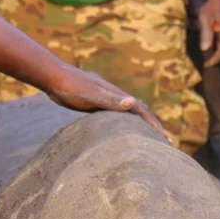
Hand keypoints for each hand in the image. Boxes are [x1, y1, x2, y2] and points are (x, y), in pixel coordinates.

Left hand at [44, 64, 169, 141]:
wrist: (53, 77)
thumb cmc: (71, 87)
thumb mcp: (92, 95)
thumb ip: (111, 100)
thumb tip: (133, 102)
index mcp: (117, 96)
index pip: (142, 111)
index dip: (155, 125)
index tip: (165, 140)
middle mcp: (115, 97)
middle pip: (140, 112)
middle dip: (153, 125)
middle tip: (166, 142)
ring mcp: (106, 99)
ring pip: (129, 114)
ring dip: (141, 125)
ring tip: (149, 139)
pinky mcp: (95, 103)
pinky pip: (116, 116)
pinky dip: (124, 124)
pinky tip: (121, 132)